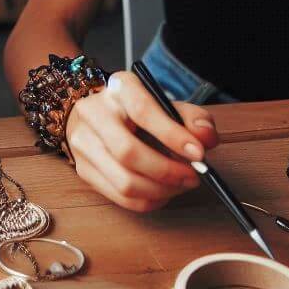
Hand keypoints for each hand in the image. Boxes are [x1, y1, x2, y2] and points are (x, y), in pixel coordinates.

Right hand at [65, 71, 219, 211]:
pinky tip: (163, 192)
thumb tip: (205, 138)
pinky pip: (120, 197)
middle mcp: (94, 112)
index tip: (198, 153)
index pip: (143, 110)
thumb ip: (192, 118)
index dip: (172, 135)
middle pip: (128, 152)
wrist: (99, 115)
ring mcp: (83, 143)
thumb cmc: (139, 111)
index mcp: (119, 88)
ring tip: (180, 184)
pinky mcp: (83, 169)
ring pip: (124, 181)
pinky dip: (149, 200)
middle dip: (167, 171)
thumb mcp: (167, 104)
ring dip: (160, 190)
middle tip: (193, 176)